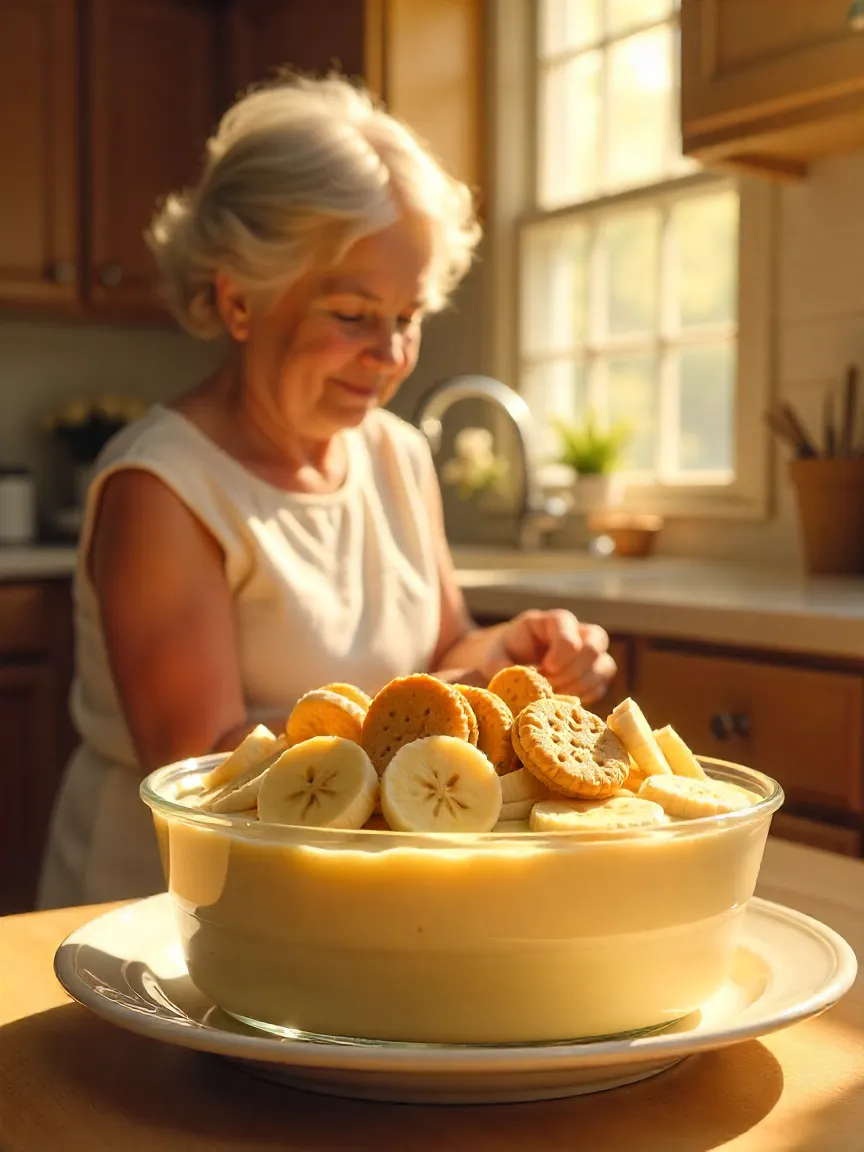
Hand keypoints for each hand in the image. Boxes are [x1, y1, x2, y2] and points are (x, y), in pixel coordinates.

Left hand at [480, 609, 615, 705]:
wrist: (512, 662)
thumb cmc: (503, 655)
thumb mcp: (493, 657)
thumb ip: (499, 665)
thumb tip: (520, 679)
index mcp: (552, 621)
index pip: (568, 627)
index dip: (562, 651)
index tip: (545, 669)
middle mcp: (577, 632)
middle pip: (596, 643)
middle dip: (574, 670)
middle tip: (551, 685)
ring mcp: (589, 653)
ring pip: (605, 665)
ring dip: (582, 685)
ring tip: (555, 695)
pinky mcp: (593, 674)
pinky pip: (601, 686)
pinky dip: (585, 696)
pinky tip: (563, 700)